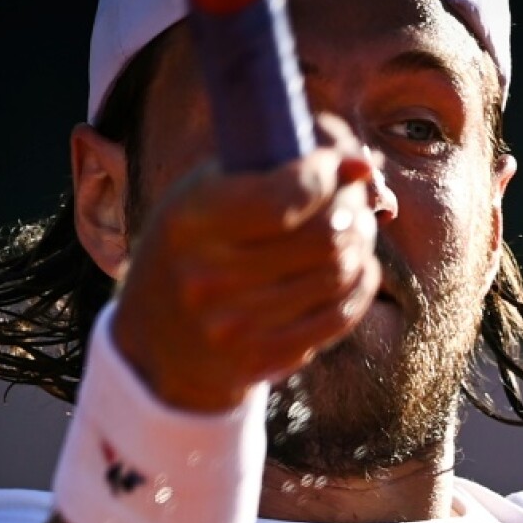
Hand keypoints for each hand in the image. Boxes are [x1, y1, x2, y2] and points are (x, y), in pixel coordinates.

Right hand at [112, 114, 381, 411]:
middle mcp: (209, 278)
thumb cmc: (196, 245)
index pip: (286, 197)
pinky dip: (361, 283)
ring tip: (360, 227)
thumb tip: (360, 166)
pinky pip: (339, 315)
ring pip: (338, 273)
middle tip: (357, 197)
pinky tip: (360, 264)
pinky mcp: (264, 358)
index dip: (326, 174)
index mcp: (190, 223)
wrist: (161, 338)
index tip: (334, 164)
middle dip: (352, 206)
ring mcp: (236, 326)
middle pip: (324, 235)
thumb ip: (274, 169)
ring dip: (361, 243)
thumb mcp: (206, 193)